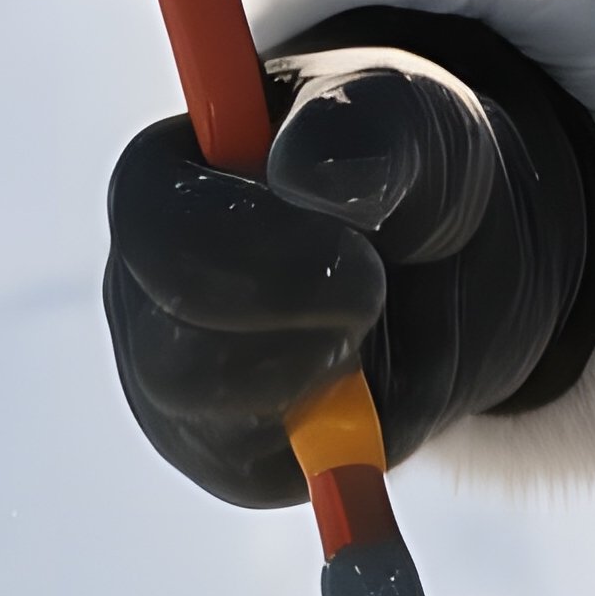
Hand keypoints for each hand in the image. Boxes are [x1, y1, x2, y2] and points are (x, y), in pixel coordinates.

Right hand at [104, 14, 594, 507]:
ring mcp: (169, 387)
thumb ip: (364, 124)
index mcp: (158, 189)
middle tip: (377, 294)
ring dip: (319, 384)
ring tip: (369, 329)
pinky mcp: (223, 460)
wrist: (454, 265)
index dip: (264, 258)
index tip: (365, 256)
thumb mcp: (413, 120)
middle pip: (176, 355)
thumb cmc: (408, 171)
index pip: (162, 239)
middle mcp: (140, 295)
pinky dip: (338, 436)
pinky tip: (363, 382)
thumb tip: (306, 171)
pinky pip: (263, 476)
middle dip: (299, 336)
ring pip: (213, 423)